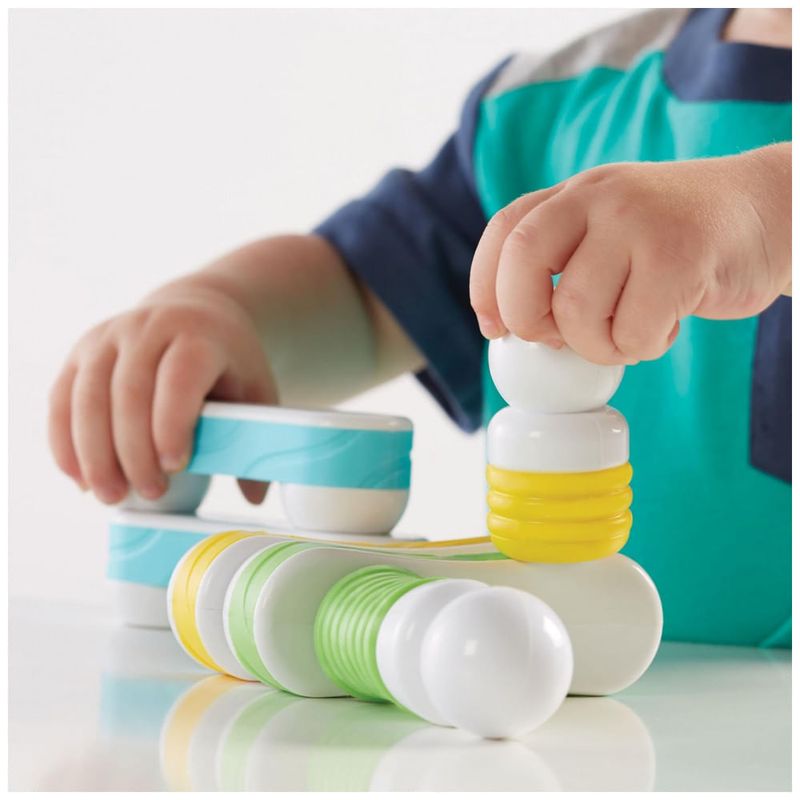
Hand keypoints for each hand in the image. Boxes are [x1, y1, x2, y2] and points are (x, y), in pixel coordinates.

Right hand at [48, 282, 276, 504]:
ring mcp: (108, 337)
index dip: (173, 421)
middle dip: (134, 450)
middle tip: (149, 493)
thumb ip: (257, 436)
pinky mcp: (80, 352)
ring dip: (95, 453)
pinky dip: (65, 442)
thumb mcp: (255, 388)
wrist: (194, 312)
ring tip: (110, 496)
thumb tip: (254, 497)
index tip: (175, 465)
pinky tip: (80, 478)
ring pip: (88, 396)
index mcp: (198, 334)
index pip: (179, 376)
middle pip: (130, 390)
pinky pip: (62, 399)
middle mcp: (148, 328)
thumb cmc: (226, 361)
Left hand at [470, 144, 790, 364]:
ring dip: (597, 346)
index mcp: (575, 194)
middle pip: (523, 262)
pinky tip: (665, 324)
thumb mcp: (611, 230)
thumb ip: (564, 260)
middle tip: (554, 339)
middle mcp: (600, 196)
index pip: (504, 231)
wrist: (766, 214)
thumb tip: (512, 328)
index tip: (495, 329)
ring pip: (576, 311)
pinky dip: (641, 347)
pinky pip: (631, 333)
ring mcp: (639, 221)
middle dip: (525, 317)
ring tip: (628, 332)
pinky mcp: (680, 257)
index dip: (486, 287)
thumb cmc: (676, 241)